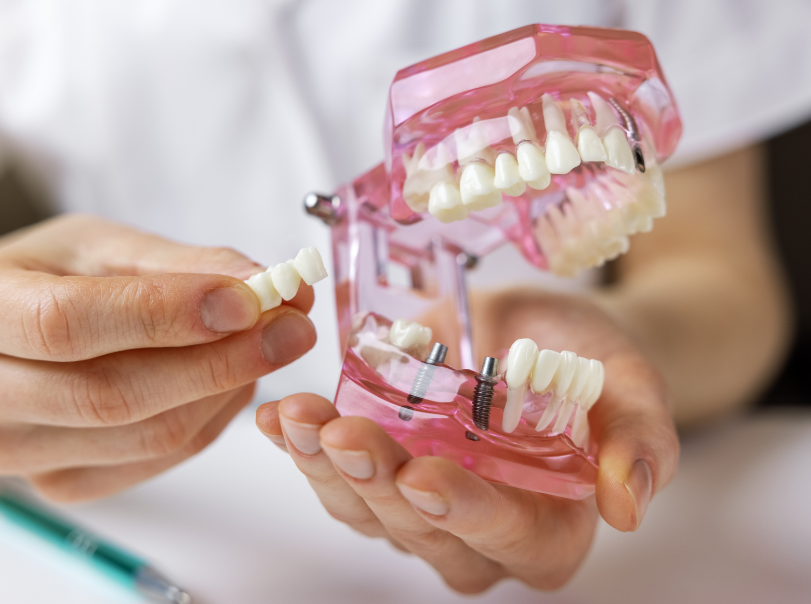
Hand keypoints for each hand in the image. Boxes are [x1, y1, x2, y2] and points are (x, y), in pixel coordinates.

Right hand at [0, 214, 316, 501]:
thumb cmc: (48, 277)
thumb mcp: (104, 246)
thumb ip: (184, 265)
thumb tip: (269, 285)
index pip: (67, 322)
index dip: (166, 314)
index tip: (251, 298)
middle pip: (111, 394)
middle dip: (220, 361)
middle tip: (294, 327)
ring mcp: (8, 450)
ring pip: (144, 435)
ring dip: (225, 391)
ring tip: (266, 345)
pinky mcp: (52, 484)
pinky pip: (153, 462)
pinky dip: (209, 420)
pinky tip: (229, 382)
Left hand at [256, 288, 678, 592]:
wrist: (541, 332)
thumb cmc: (593, 361)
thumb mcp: (630, 383)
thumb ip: (641, 440)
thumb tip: (629, 508)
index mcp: (548, 528)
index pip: (508, 537)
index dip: (465, 513)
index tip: (425, 476)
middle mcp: (478, 534)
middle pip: (421, 529)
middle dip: (377, 482)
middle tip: (344, 433)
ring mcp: (420, 508)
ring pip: (365, 509)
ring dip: (325, 467)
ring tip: (300, 418)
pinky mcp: (379, 475)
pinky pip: (334, 473)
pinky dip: (302, 445)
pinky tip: (280, 416)